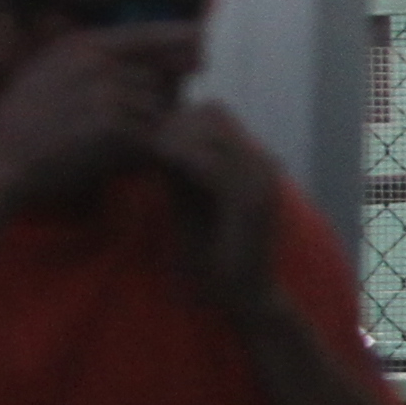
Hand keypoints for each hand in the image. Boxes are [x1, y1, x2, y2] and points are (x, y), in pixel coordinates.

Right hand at [0, 32, 176, 213]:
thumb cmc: (22, 122)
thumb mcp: (47, 73)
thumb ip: (91, 62)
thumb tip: (140, 61)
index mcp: (81, 45)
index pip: (147, 32)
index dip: (179, 36)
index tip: (202, 44)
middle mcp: (98, 61)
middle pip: (155, 77)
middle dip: (155, 99)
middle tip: (129, 123)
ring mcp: (107, 90)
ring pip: (156, 106)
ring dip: (147, 126)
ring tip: (114, 143)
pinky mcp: (113, 122)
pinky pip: (149, 132)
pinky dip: (142, 146)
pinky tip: (118, 156)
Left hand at [158, 101, 290, 322]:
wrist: (241, 293)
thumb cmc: (208, 246)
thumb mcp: (186, 196)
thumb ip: (176, 165)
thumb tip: (146, 133)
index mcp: (248, 159)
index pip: (212, 111)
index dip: (174, 118)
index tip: (144, 139)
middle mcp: (261, 163)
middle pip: (211, 112)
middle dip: (171, 124)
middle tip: (144, 145)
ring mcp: (260, 180)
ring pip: (213, 131)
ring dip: (174, 139)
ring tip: (149, 156)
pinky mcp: (251, 204)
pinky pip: (216, 166)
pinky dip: (184, 162)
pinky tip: (161, 169)